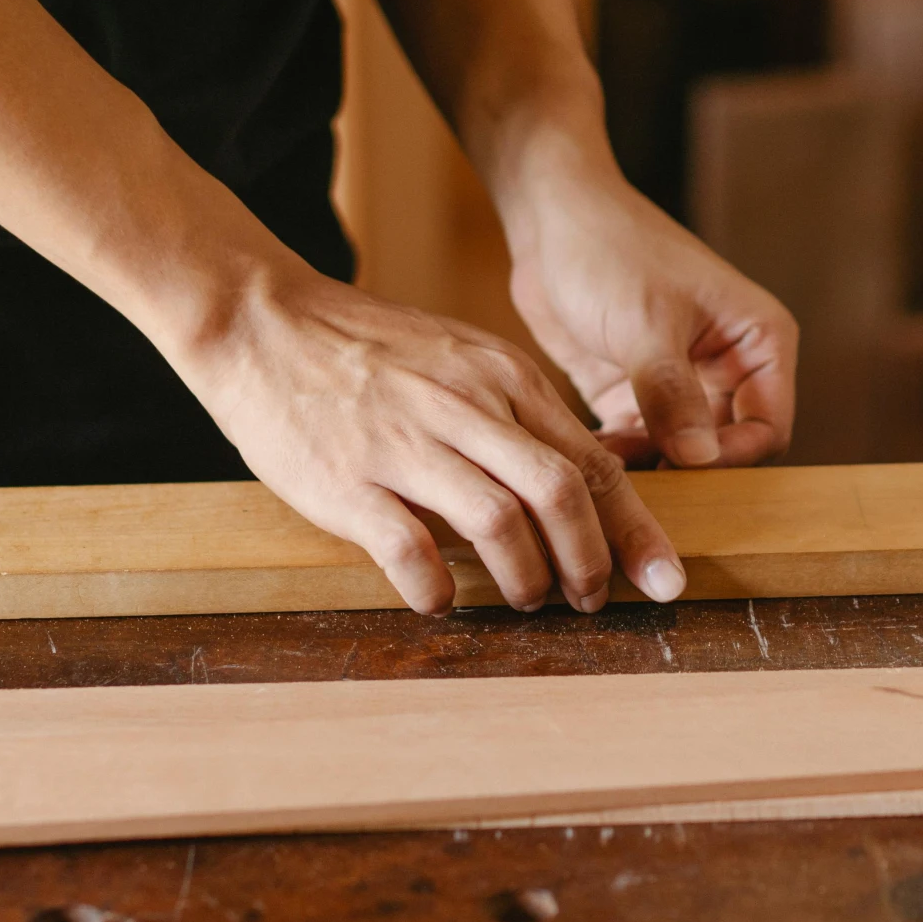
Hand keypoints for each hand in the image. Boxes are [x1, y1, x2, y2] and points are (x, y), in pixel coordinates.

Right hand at [172, 262, 687, 616]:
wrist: (262, 320)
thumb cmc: (365, 350)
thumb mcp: (460, 358)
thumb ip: (513, 411)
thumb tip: (570, 481)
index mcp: (502, 378)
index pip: (592, 459)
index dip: (635, 527)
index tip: (660, 574)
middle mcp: (465, 407)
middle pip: (563, 492)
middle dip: (592, 561)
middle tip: (592, 600)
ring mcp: (406, 444)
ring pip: (500, 523)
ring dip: (525, 577)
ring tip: (525, 599)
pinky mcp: (348, 480)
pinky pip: (409, 550)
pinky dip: (435, 588)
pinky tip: (437, 601)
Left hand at [503, 167, 797, 468]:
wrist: (551, 218)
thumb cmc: (610, 249)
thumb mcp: (645, 322)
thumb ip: (672, 394)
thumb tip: (699, 460)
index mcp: (759, 341)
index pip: (769, 428)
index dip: (733, 458)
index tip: (683, 470)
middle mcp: (730, 367)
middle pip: (727, 450)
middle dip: (688, 473)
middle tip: (643, 492)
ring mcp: (682, 384)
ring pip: (681, 454)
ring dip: (649, 470)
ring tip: (606, 479)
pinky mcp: (636, 394)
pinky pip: (640, 444)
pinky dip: (619, 459)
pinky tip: (585, 463)